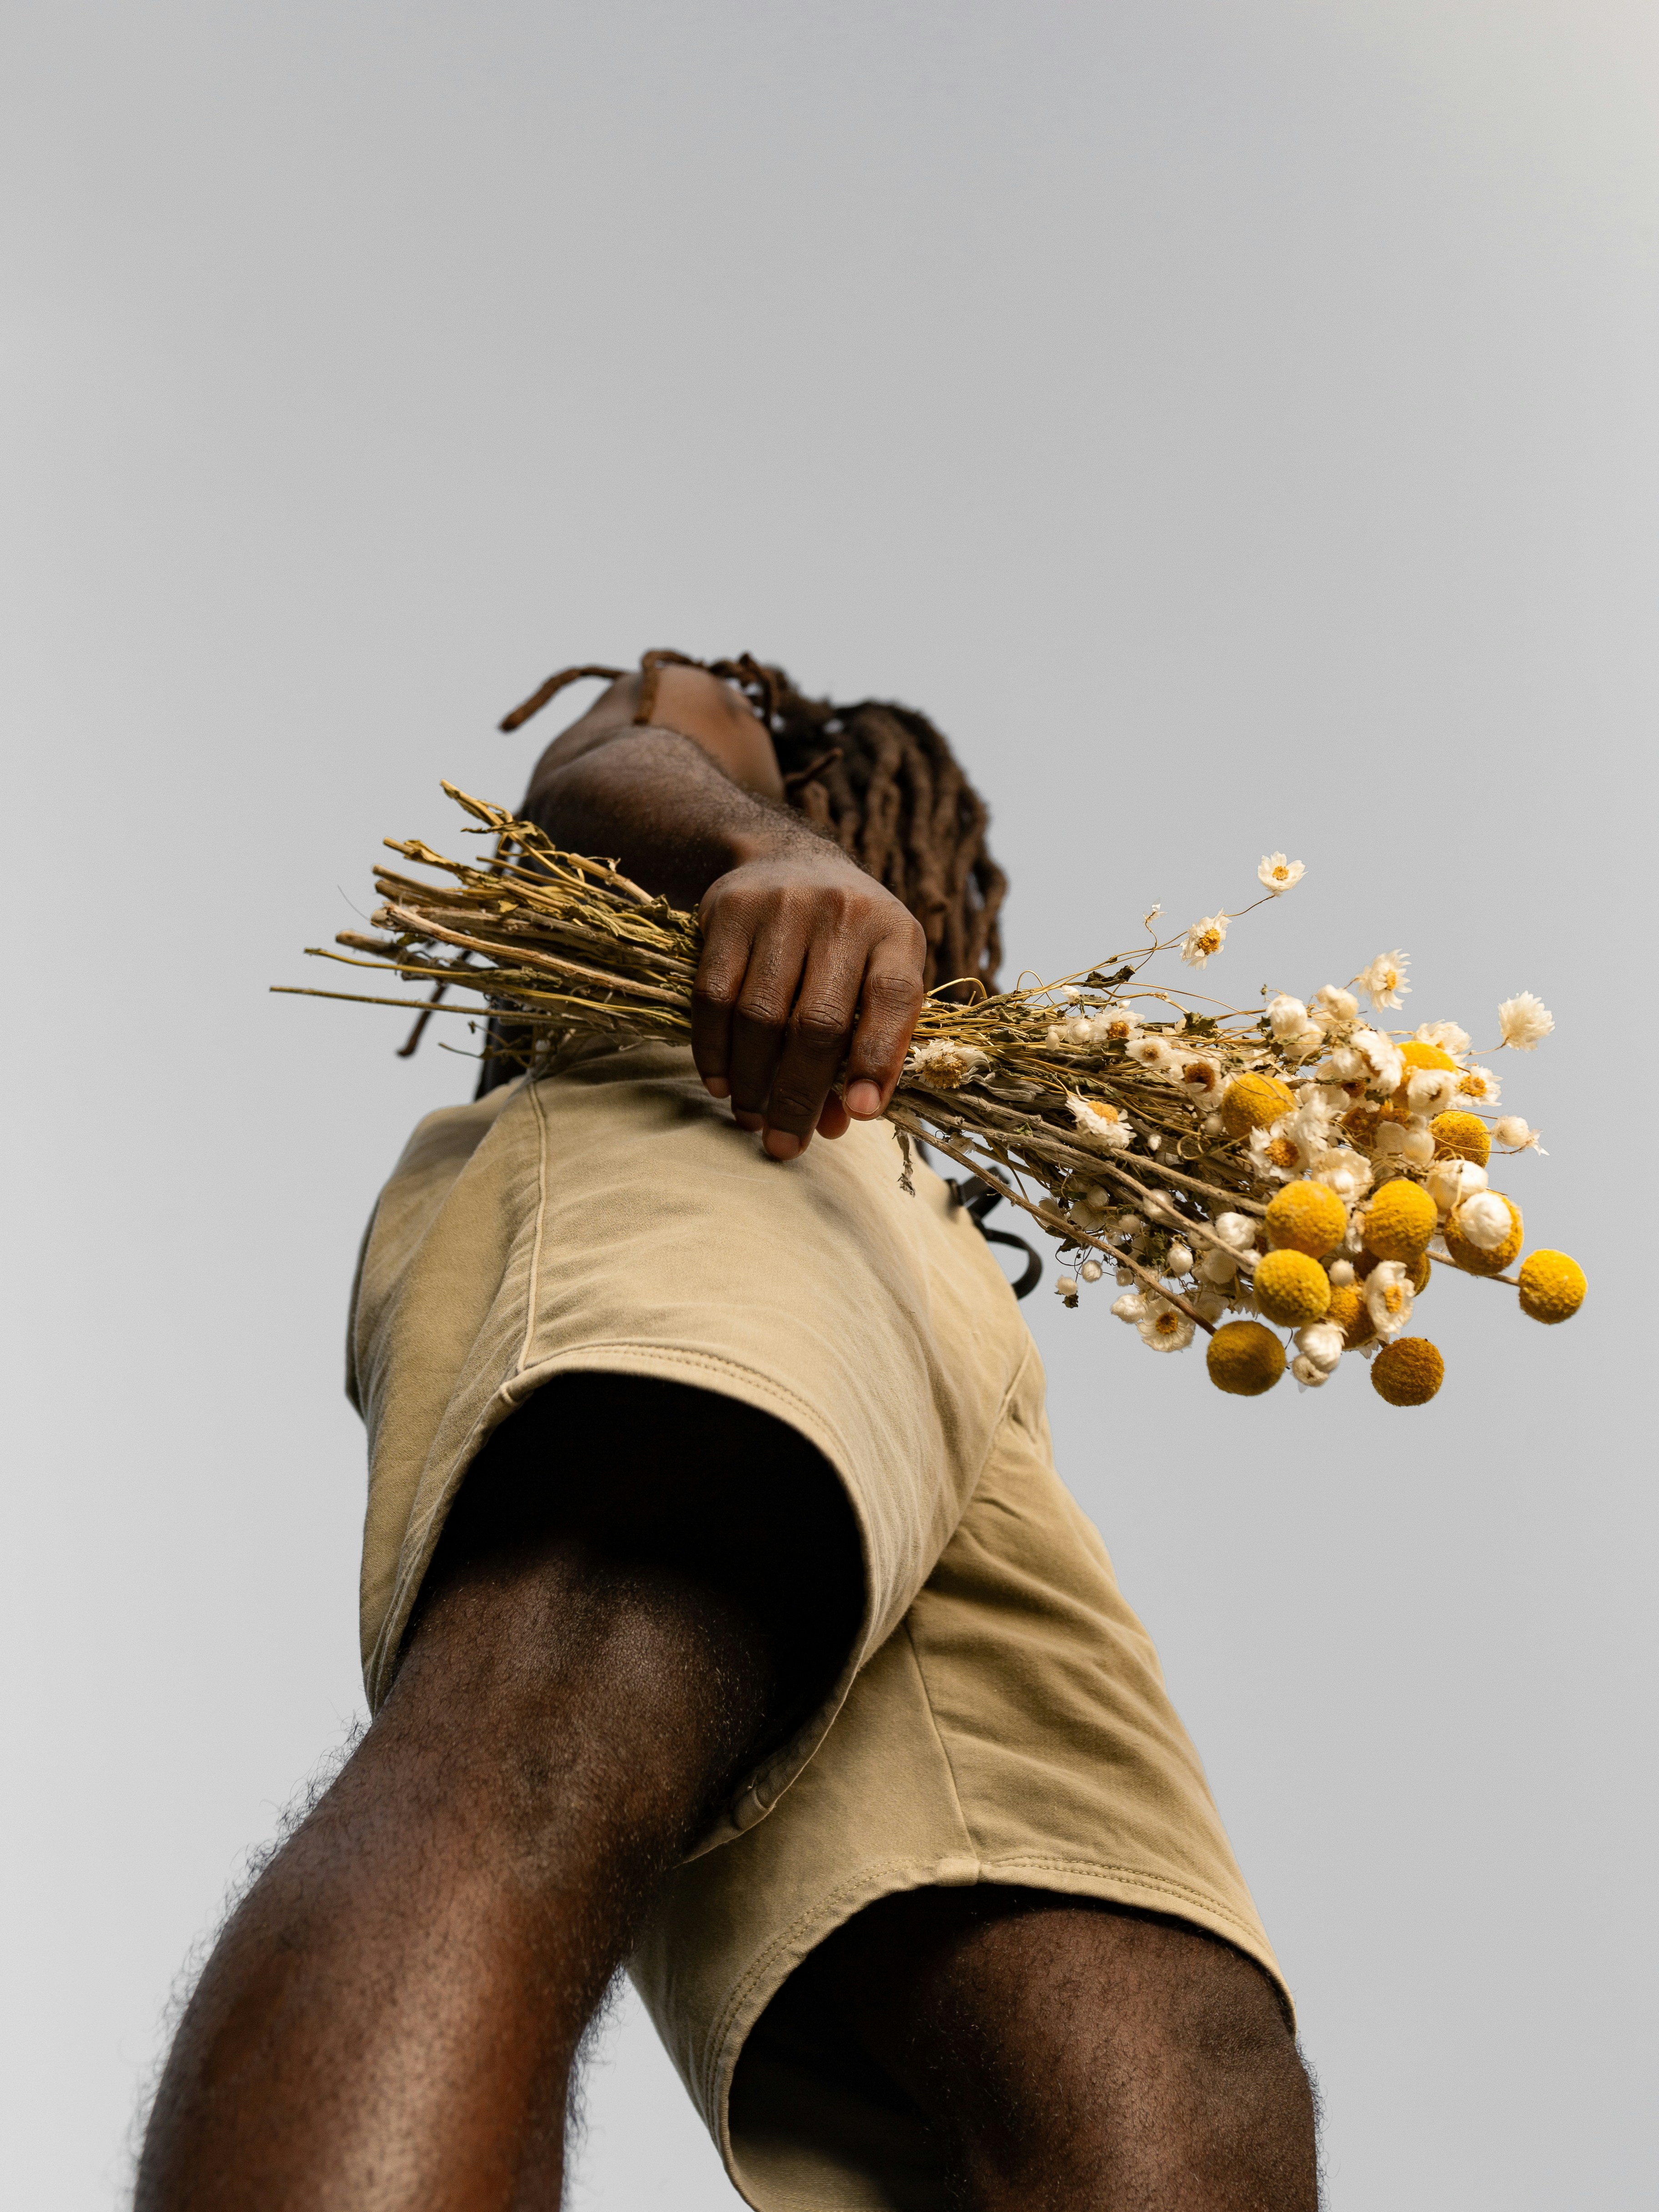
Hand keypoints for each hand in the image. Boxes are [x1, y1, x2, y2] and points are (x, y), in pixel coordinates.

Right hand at [693, 849, 926, 1159]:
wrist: (787, 859)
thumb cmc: (844, 941)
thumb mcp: (874, 975)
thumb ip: (866, 1045)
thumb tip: (837, 1124)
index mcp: (895, 934)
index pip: (894, 999)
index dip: (878, 1060)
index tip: (863, 1113)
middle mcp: (844, 914)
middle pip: (819, 1022)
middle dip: (799, 1095)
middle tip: (785, 1145)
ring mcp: (784, 907)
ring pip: (760, 1015)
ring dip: (752, 1081)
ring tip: (752, 1118)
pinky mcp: (729, 911)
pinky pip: (714, 995)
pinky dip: (714, 1049)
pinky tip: (720, 1083)